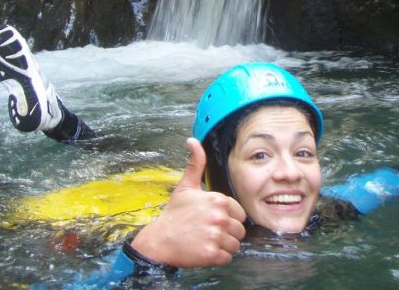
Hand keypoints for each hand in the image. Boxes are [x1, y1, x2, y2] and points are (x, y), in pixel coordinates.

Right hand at [130, 138, 246, 267]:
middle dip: (227, 233)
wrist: (159, 240)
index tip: (212, 220)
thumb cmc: (174, 214)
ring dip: (223, 246)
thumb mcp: (185, 186)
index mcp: (218, 200)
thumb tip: (192, 140)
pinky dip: (218, 257)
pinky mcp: (211, 254)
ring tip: (206, 241)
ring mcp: (216, 236)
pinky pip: (227, 258)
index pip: (240, 214)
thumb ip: (195, 163)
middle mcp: (219, 217)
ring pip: (235, 245)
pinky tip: (204, 250)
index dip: (228, 218)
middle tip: (209, 232)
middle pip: (240, 230)